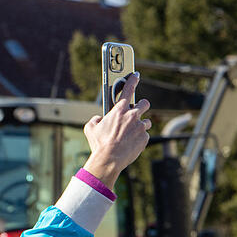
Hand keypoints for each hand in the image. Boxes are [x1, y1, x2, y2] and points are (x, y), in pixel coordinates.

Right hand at [82, 72, 151, 187]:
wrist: (109, 160)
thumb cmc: (99, 144)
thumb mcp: (90, 128)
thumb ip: (96, 119)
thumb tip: (99, 119)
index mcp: (119, 110)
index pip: (128, 89)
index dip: (132, 80)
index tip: (136, 76)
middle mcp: (132, 116)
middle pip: (144, 104)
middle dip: (141, 106)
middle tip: (136, 111)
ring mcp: (140, 127)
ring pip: (146, 121)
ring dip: (140, 125)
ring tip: (130, 133)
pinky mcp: (144, 138)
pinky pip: (144, 135)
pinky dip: (139, 138)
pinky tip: (131, 143)